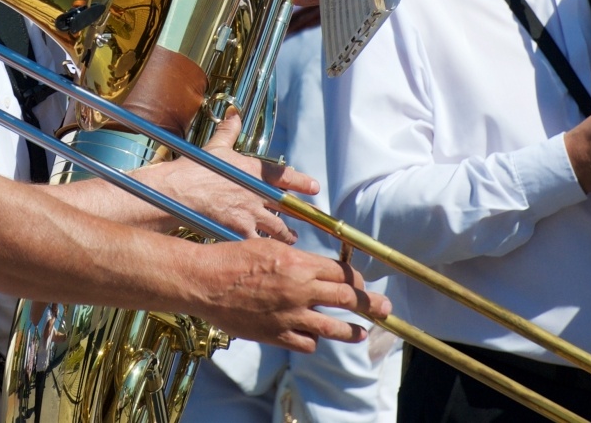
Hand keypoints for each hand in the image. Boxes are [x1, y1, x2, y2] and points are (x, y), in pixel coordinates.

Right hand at [139, 110, 317, 241]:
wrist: (180, 191)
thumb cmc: (195, 168)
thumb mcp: (215, 146)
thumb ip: (229, 132)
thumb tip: (234, 115)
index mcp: (254, 171)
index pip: (286, 176)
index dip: (303, 182)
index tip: (314, 187)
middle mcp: (257, 193)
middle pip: (287, 207)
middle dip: (299, 214)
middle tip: (305, 219)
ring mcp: (250, 214)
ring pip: (277, 228)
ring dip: (285, 234)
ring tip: (290, 238)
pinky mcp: (240, 231)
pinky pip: (259, 242)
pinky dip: (265, 248)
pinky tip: (268, 252)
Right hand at [196, 238, 389, 351]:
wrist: (205, 282)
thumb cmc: (232, 259)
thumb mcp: (268, 248)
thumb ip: (295, 259)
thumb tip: (313, 267)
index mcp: (298, 263)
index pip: (341, 272)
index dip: (356, 278)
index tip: (362, 282)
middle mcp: (299, 290)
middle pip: (345, 298)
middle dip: (369, 304)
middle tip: (385, 308)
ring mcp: (289, 315)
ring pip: (332, 327)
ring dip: (350, 330)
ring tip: (361, 333)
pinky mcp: (276, 334)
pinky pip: (306, 343)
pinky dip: (312, 340)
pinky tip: (314, 337)